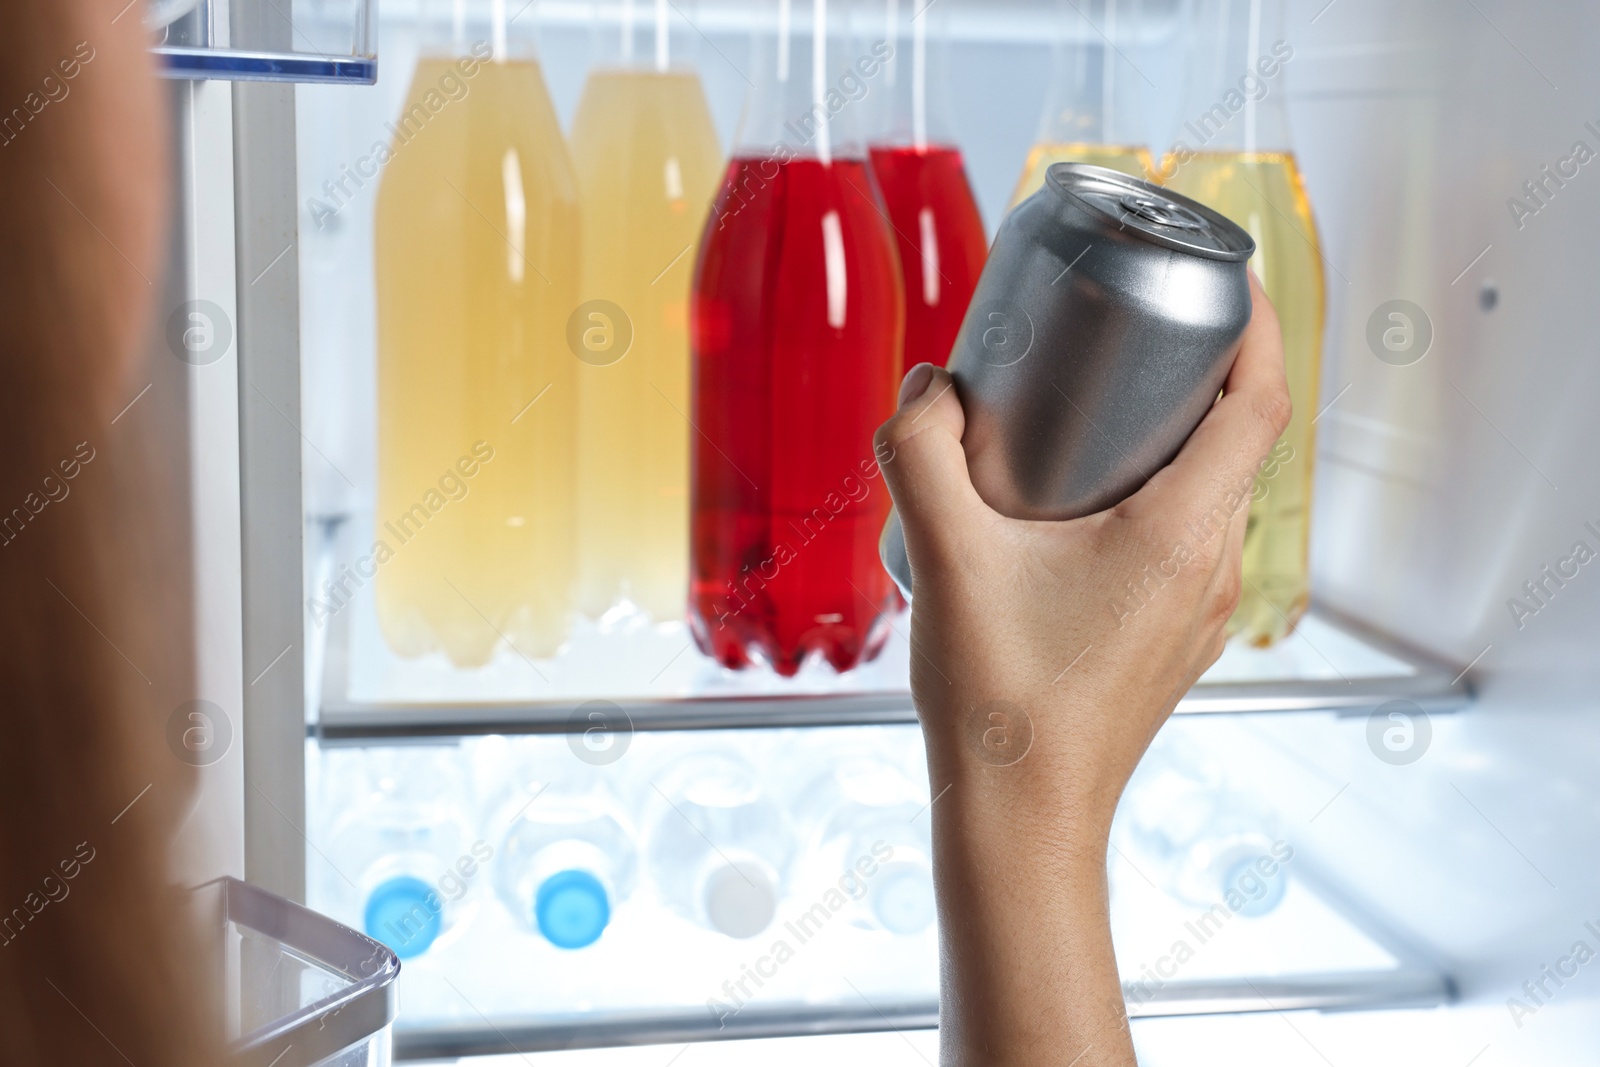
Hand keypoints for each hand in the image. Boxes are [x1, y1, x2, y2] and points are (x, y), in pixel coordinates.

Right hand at [873, 271, 1289, 1064]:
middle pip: (1240, 436)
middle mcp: (1212, 565)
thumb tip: (924, 388)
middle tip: (1135, 325)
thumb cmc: (1001, 703)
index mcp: (1181, 533)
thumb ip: (921, 454)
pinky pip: (1190, 534)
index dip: (1258, 324)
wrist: (1023, 817)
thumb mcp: (947, 557)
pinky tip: (1078, 500)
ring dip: (1176, 433)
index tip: (1227, 275)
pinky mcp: (1176, 633)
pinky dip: (1157, 489)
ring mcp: (1202, 606)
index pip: (1261, 400)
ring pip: (1216, 488)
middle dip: (1201, 367)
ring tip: (1099, 405)